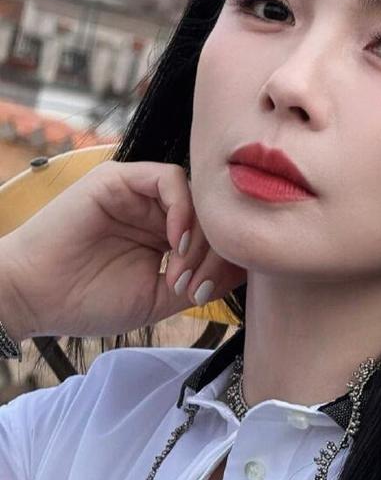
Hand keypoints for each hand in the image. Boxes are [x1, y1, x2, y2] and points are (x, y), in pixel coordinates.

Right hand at [0, 159, 246, 341]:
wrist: (35, 297)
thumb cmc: (88, 301)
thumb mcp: (159, 298)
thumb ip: (201, 281)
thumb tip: (246, 268)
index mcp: (164, 237)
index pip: (215, 234)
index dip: (222, 260)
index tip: (206, 294)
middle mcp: (154, 212)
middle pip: (211, 215)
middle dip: (214, 252)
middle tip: (196, 285)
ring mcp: (137, 194)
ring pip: (196, 196)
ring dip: (200, 233)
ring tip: (181, 267)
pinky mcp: (118, 180)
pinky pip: (169, 178)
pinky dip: (183, 209)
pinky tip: (175, 242)